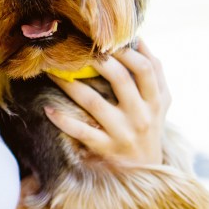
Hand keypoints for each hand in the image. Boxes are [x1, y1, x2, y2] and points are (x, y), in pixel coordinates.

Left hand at [45, 39, 170, 165]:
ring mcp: (122, 133)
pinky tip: (48, 108)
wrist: (146, 170)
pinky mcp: (105, 148)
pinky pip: (81, 131)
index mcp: (155, 101)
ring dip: (71, 84)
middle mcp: (140, 116)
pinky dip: (63, 120)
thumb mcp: (160, 102)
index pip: (145, 68)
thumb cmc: (150, 126)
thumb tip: (138, 39)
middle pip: (120, 80)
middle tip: (78, 48)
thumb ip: (155, 73)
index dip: (127, 50)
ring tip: (53, 70)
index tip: (107, 38)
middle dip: (99, 60)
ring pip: (94, 102)